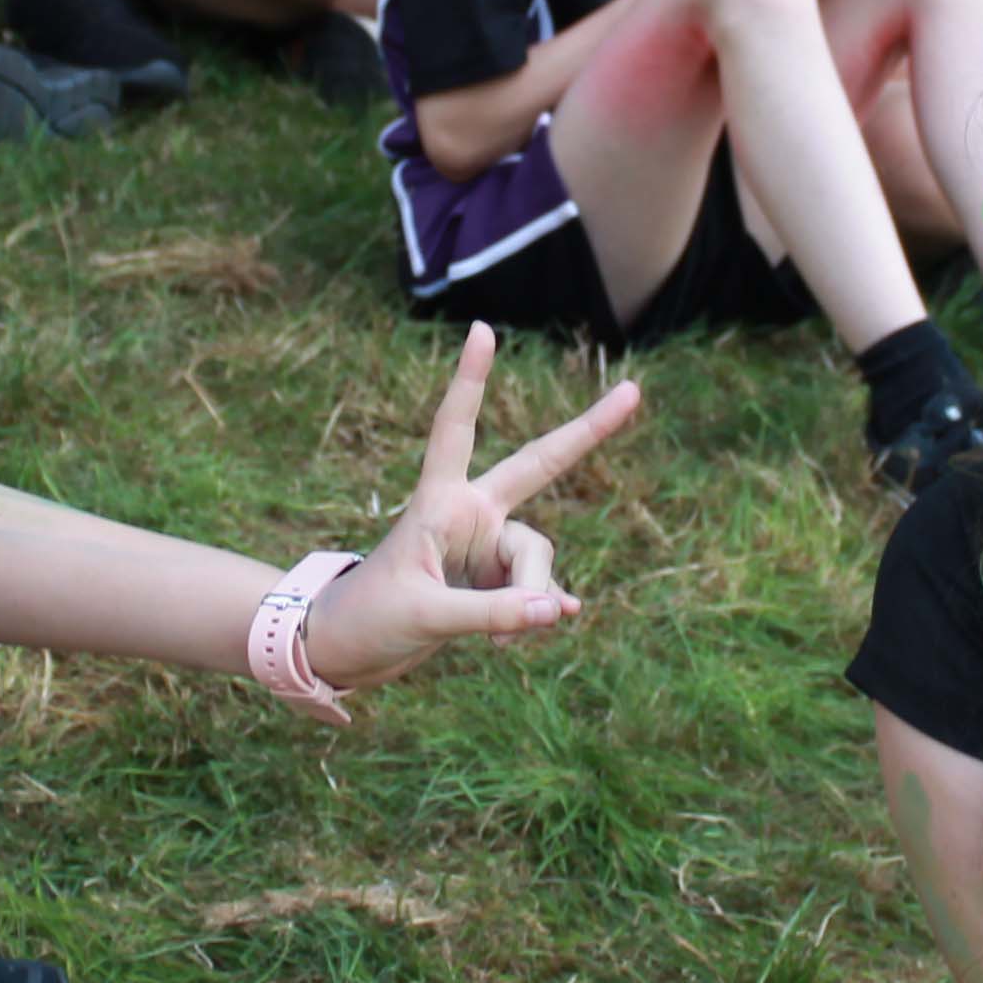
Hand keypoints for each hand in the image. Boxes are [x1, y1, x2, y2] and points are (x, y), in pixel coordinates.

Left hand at [296, 323, 643, 700]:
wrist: (349, 652)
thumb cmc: (370, 619)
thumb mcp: (425, 615)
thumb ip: (491, 613)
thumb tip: (556, 610)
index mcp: (439, 503)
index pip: (456, 429)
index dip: (470, 381)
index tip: (482, 330)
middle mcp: (470, 515)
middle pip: (537, 466)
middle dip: (584, 433)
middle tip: (633, 392)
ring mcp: (487, 547)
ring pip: (536, 555)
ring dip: (527, 599)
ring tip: (497, 643)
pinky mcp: (496, 584)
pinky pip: (536, 592)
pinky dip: (537, 611)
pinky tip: (554, 619)